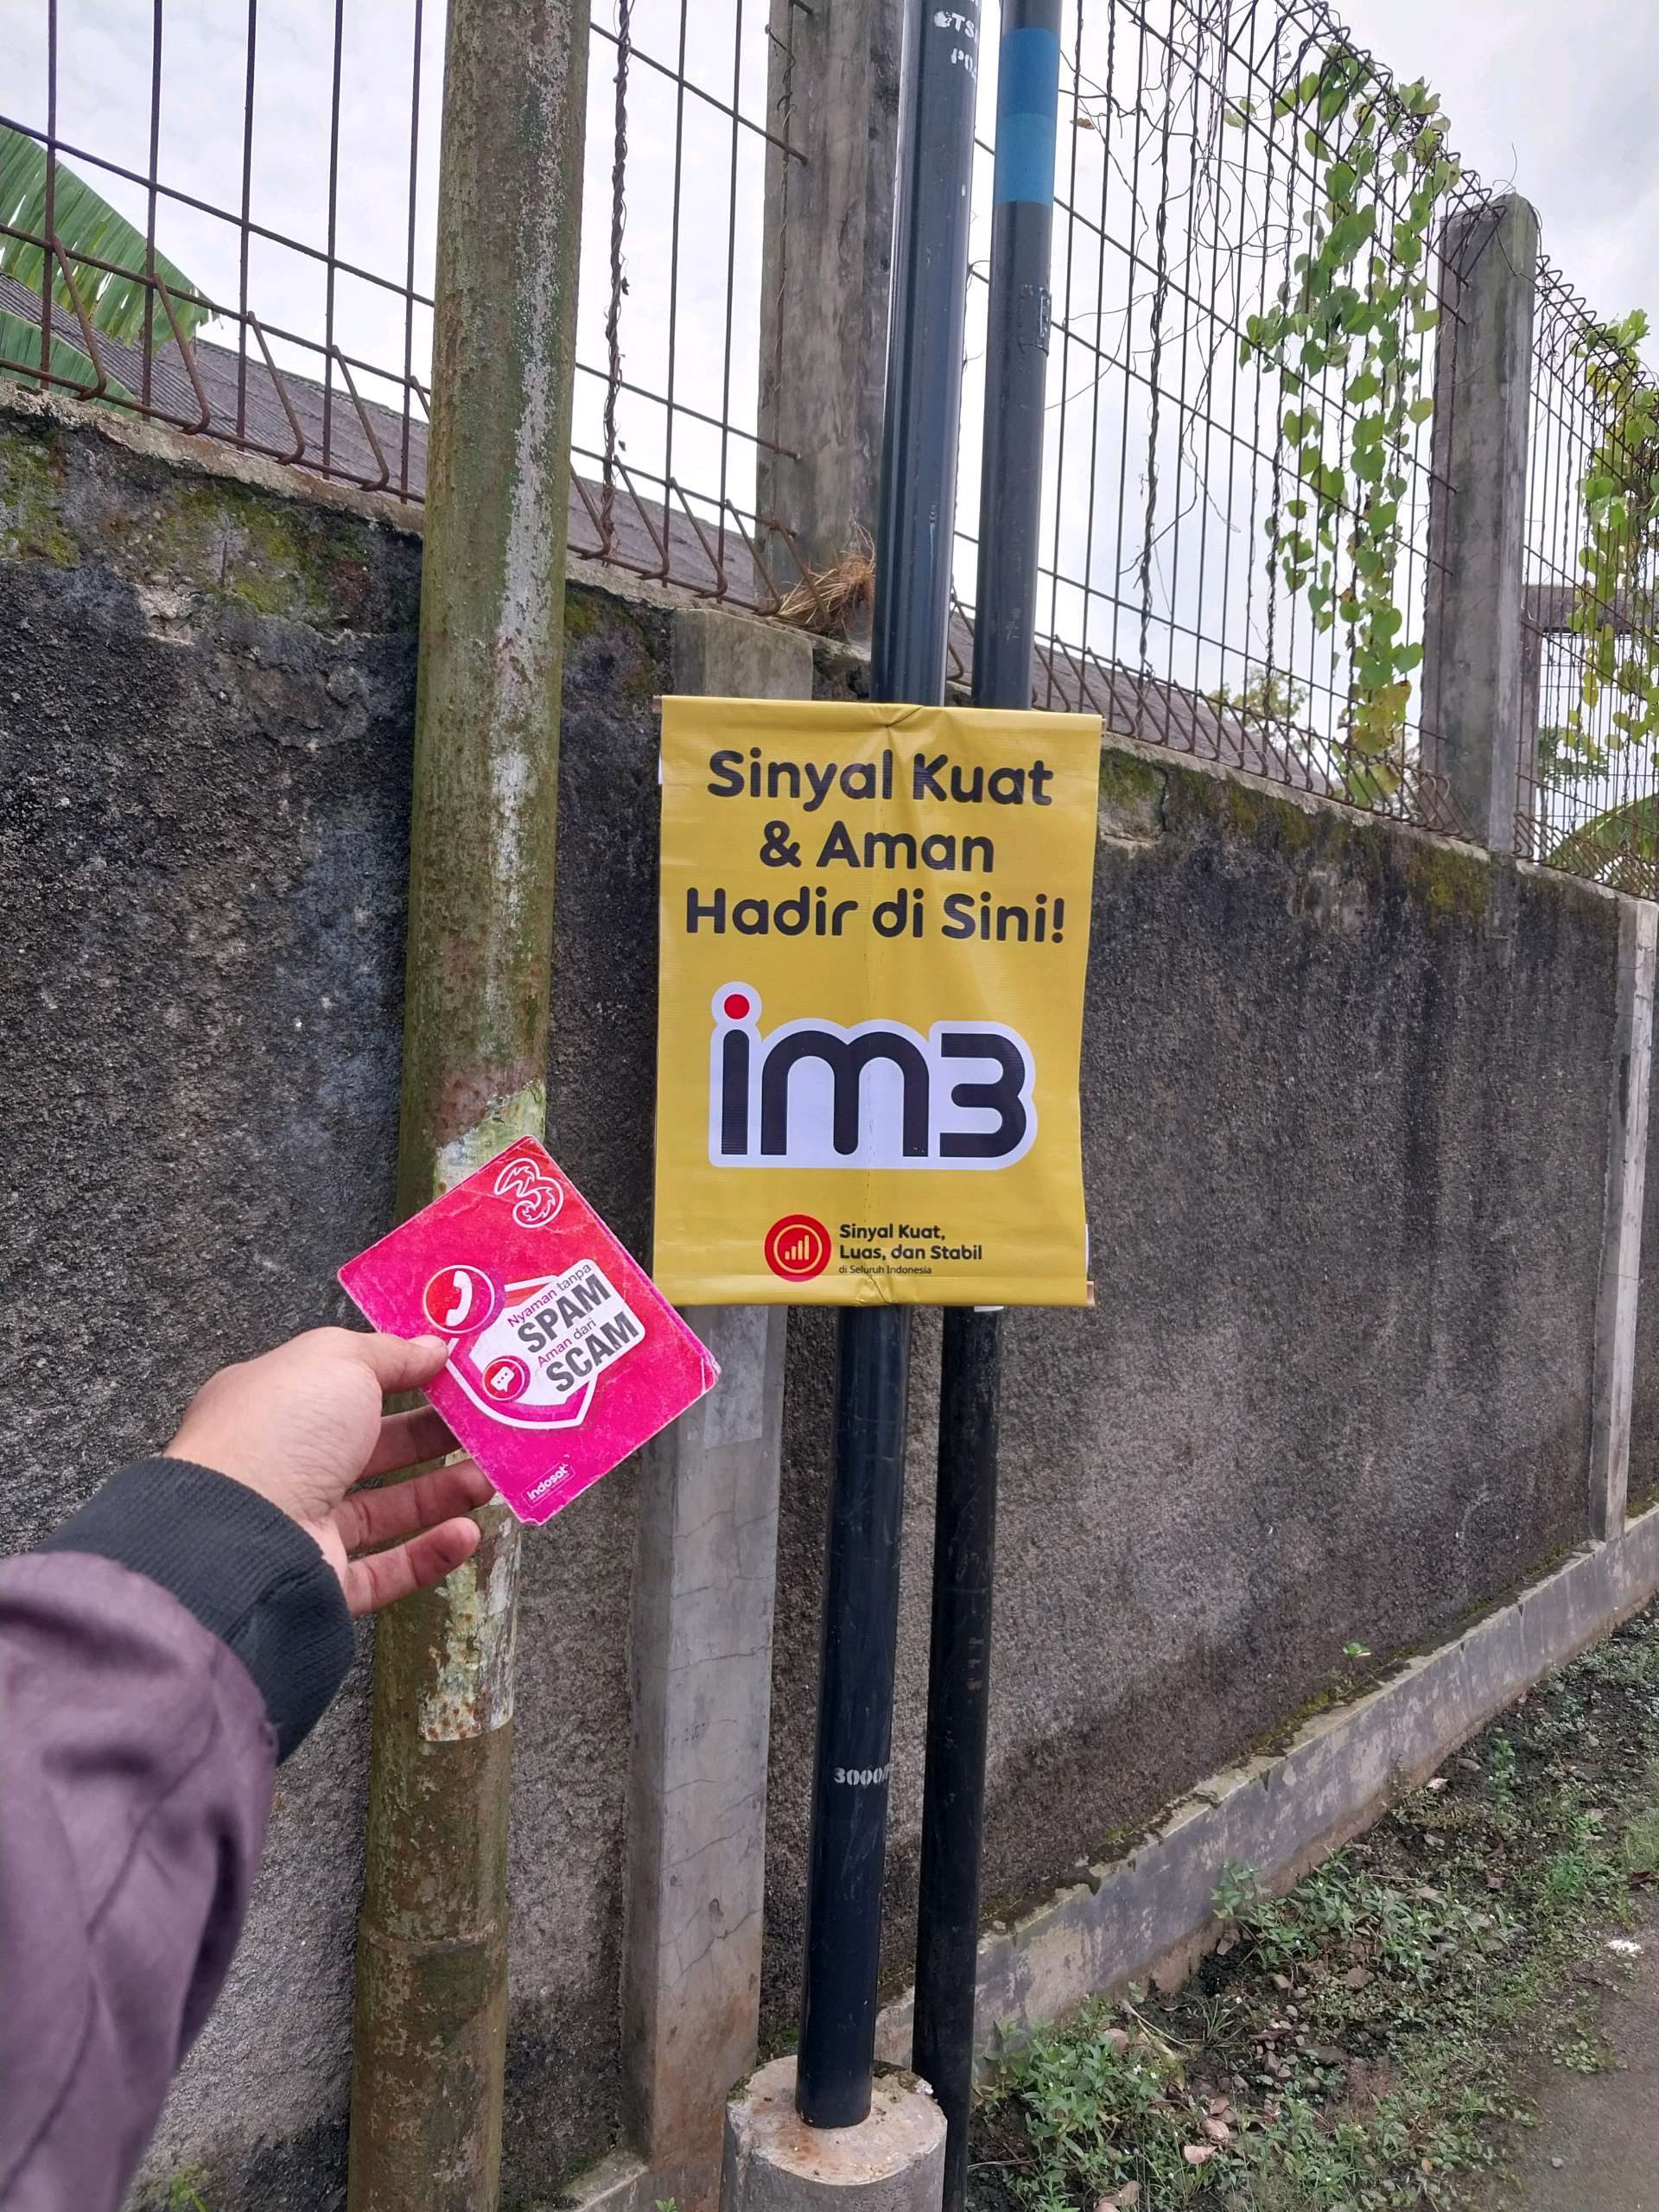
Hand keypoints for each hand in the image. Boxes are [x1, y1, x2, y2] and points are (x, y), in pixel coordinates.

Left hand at [163, 1328, 492, 1615]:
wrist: (237, 1539)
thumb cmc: (282, 1432)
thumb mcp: (338, 1361)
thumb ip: (390, 1352)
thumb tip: (435, 1348)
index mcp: (273, 1405)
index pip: (343, 1385)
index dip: (400, 1374)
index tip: (455, 1370)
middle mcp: (283, 1465)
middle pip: (371, 1448)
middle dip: (431, 1435)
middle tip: (486, 1424)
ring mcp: (300, 1528)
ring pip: (384, 1509)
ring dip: (441, 1492)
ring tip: (489, 1478)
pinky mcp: (321, 1584)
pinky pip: (385, 1569)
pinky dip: (430, 1553)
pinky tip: (468, 1533)